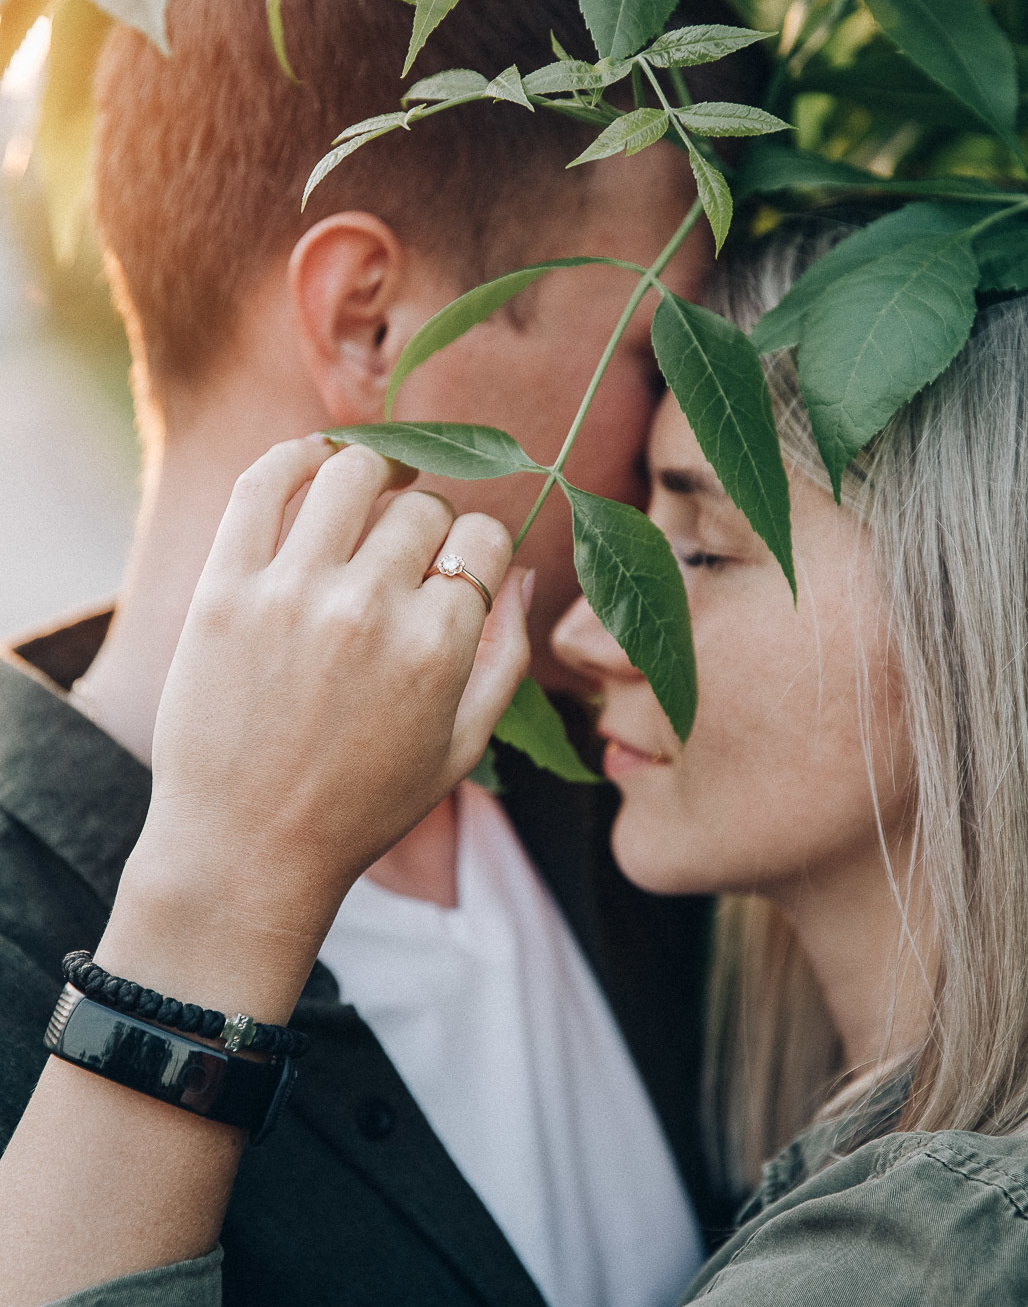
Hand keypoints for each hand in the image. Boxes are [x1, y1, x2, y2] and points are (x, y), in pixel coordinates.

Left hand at [112, 436, 528, 1017]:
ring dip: (372, 475)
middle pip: (422, 508)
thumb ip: (507, 653)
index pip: (484, 540)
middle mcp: (369, 609)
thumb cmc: (363, 806)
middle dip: (426, 523)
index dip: (480, 548)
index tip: (459, 568)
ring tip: (366, 496)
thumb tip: (524, 570)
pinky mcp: (225, 589)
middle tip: (405, 555)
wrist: (248, 849)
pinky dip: (293, 457)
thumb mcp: (463, 746)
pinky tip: (311, 462)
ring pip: (351, 472)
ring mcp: (291, 593)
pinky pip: (262, 483)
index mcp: (437, 648)